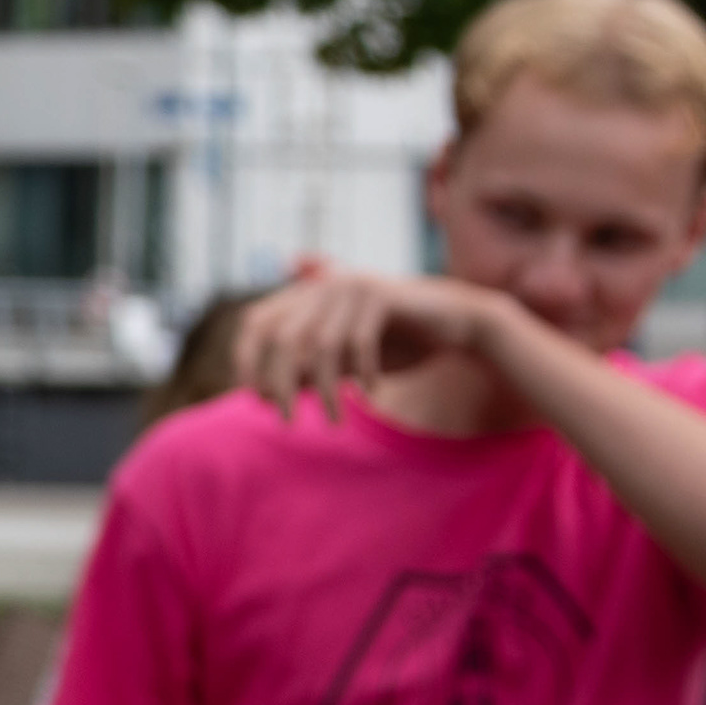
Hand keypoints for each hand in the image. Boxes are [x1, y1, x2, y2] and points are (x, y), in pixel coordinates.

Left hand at [233, 267, 502, 422]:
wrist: (459, 324)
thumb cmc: (398, 344)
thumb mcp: (343, 362)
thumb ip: (306, 369)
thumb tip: (263, 392)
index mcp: (306, 294)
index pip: (256, 322)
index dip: (246, 358)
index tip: (253, 397)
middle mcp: (323, 284)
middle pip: (282, 337)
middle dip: (279, 382)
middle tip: (285, 418)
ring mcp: (352, 286)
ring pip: (321, 346)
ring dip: (325, 389)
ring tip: (334, 420)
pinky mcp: (382, 294)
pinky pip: (360, 342)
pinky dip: (363, 373)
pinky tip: (371, 394)